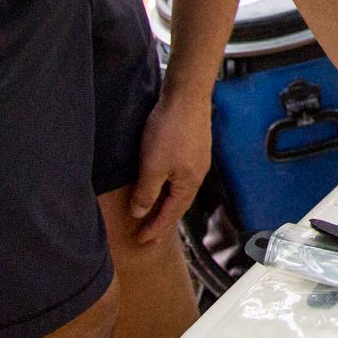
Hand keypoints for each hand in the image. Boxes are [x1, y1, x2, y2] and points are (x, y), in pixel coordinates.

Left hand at [128, 87, 211, 243]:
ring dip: (166, 203)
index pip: (171, 214)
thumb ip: (146, 192)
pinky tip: (162, 182)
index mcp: (189, 183)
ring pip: (180, 189)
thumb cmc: (170, 130)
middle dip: (163, 220)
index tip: (142, 242)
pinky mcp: (193, 145)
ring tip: (154, 212)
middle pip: (179, 204)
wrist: (186, 95)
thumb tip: (140, 213)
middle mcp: (197, 174)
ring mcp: (197, 159)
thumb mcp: (152, 166)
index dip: (155, 228)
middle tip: (149, 234)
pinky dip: (169, 186)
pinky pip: (180, 175)